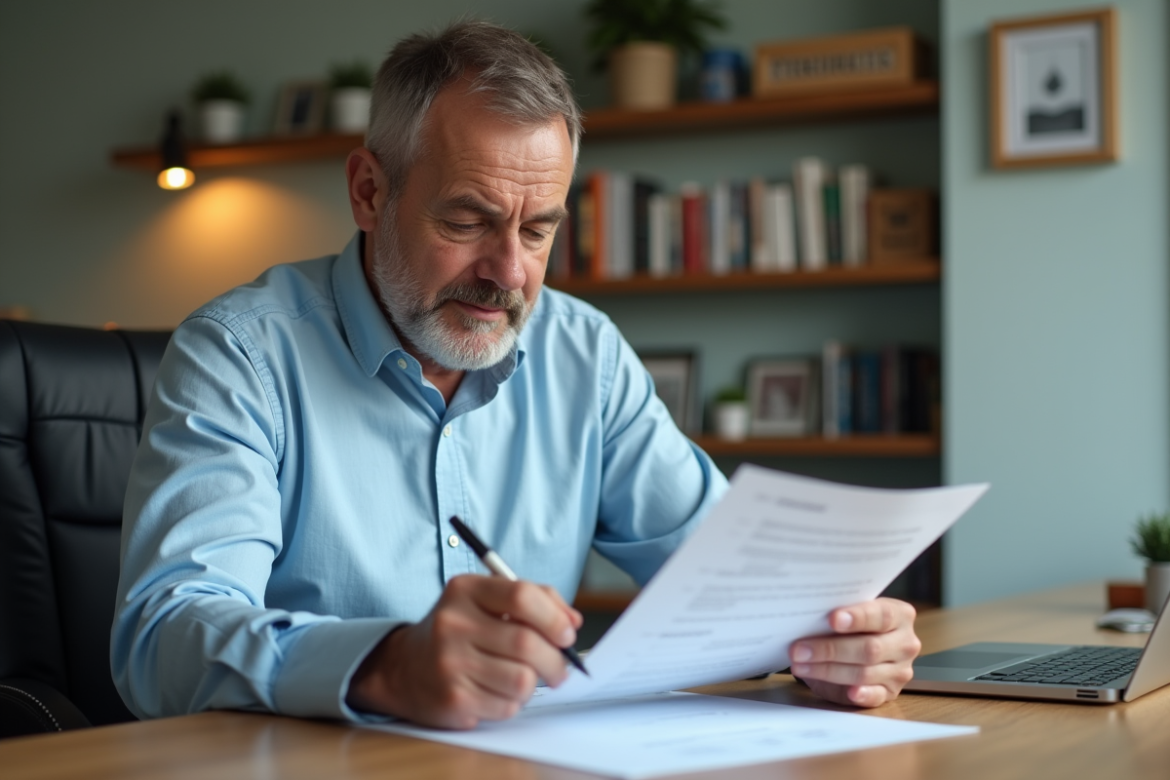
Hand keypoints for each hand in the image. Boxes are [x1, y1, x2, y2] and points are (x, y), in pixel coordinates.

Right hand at [346, 574, 582, 728]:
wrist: (406, 667)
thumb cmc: (460, 631)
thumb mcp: (488, 600)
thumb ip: (535, 600)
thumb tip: (572, 622)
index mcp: (465, 590)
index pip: (521, 596)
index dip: (554, 617)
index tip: (567, 633)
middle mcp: (453, 624)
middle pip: (527, 643)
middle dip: (556, 660)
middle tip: (560, 668)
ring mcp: (450, 663)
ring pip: (522, 680)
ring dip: (533, 684)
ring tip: (522, 678)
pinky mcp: (453, 698)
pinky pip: (507, 706)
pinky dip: (513, 702)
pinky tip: (496, 691)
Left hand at [788, 598, 919, 707]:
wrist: (855, 648)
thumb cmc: (850, 627)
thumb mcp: (848, 614)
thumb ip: (840, 614)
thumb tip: (810, 615)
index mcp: (900, 615)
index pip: (881, 616)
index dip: (857, 617)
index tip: (833, 619)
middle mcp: (905, 643)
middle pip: (869, 648)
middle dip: (830, 649)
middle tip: (800, 648)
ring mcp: (900, 670)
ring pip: (864, 672)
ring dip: (828, 670)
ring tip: (801, 665)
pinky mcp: (890, 693)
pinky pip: (876, 696)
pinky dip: (861, 694)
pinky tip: (849, 692)